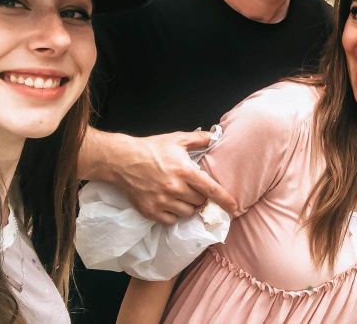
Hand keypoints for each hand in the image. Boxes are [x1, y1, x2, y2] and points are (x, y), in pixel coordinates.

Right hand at [108, 130, 236, 224]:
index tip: (234, 208)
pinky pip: (171, 220)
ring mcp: (162, 201)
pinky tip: (170, 204)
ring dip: (189, 206)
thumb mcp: (177, 139)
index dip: (224, 199)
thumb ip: (198, 139)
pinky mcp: (151, 211)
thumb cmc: (151, 148)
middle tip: (194, 189)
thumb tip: (215, 137)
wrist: (122, 160)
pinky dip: (174, 215)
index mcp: (184, 170)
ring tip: (181, 196)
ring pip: (187, 213)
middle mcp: (175, 188)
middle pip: (200, 202)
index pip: (211, 189)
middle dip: (201, 197)